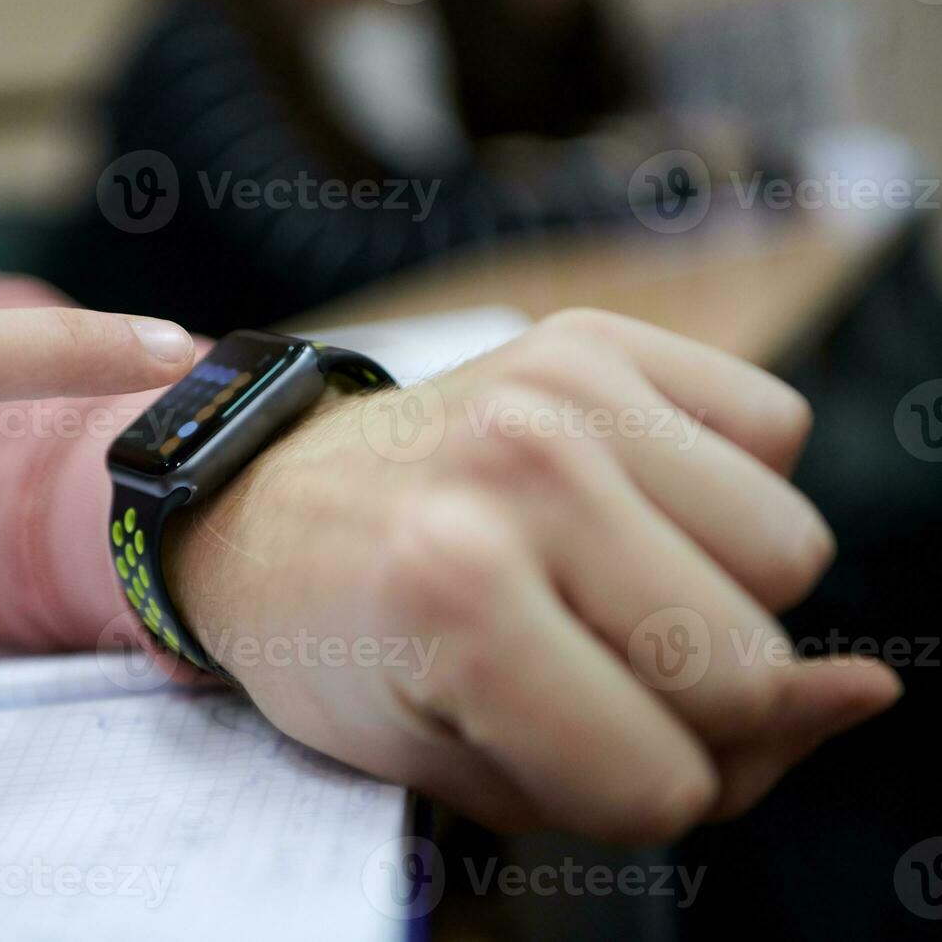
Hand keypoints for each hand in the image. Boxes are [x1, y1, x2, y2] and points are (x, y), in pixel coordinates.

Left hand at [168, 309, 901, 843]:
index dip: (623, 792)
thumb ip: (681, 767)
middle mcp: (519, 473)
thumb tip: (863, 688)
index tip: (543, 741)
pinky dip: (717, 482)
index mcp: (458, 603)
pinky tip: (616, 497)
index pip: (663, 783)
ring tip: (588, 572)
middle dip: (678, 698)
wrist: (265, 511)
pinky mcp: (591, 337)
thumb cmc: (352, 651)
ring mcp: (560, 389)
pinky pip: (774, 429)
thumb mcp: (474, 768)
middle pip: (745, 665)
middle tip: (566, 655)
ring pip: (789, 549)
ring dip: (712, 587)